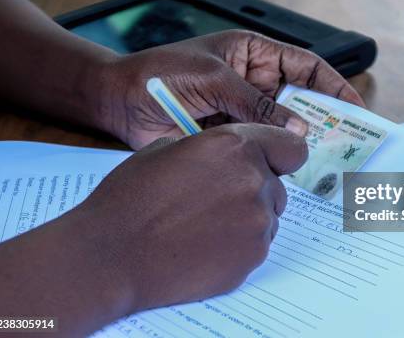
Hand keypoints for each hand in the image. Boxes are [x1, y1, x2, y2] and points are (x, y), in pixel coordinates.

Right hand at [76, 123, 306, 310]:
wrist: (112, 254)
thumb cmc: (130, 197)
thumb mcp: (165, 149)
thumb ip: (209, 148)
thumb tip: (225, 157)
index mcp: (234, 146)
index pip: (291, 146)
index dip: (281, 155)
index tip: (273, 164)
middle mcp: (254, 180)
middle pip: (276, 185)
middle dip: (255, 190)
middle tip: (218, 201)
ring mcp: (257, 222)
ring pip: (268, 216)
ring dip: (247, 218)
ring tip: (205, 226)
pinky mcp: (253, 257)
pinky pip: (257, 245)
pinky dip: (238, 246)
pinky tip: (204, 247)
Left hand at [100, 30, 364, 148]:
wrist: (119, 100)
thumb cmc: (161, 74)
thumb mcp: (214, 79)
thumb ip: (256, 105)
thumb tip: (299, 128)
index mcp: (254, 55)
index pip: (306, 67)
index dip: (334, 85)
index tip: (356, 108)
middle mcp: (254, 83)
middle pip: (300, 100)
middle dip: (323, 119)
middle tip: (347, 145)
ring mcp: (242, 112)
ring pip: (281, 128)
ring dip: (299, 143)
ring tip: (325, 164)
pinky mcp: (229, 136)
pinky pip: (258, 147)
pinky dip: (272, 159)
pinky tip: (287, 174)